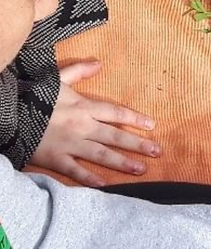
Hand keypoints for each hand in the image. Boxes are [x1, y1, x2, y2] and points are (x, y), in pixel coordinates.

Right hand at [27, 60, 158, 185]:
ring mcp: (69, 144)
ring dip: (123, 163)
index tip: (152, 125)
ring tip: (141, 169)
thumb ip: (79, 71)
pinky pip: (75, 170)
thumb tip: (99, 63)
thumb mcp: (56, 78)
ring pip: (102, 155)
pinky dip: (90, 179)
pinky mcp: (54, 158)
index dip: (136, 119)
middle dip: (138, 144)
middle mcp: (82, 126)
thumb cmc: (32, 96)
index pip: (116, 113)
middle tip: (158, 151)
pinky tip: (106, 185)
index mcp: (84, 107)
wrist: (7, 113)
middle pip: (115, 137)